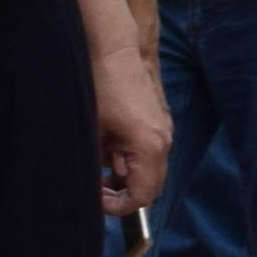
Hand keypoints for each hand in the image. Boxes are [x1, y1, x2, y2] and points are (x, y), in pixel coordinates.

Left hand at [91, 48, 169, 214]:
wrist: (115, 50)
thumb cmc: (101, 88)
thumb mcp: (92, 133)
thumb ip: (97, 165)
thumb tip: (93, 186)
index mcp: (150, 147)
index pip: (143, 196)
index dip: (118, 206)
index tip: (96, 197)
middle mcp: (163, 140)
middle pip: (150, 185)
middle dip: (122, 190)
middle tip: (95, 183)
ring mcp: (164, 128)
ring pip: (149, 166)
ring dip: (124, 170)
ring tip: (99, 155)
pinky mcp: (158, 119)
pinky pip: (148, 149)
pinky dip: (130, 155)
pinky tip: (109, 141)